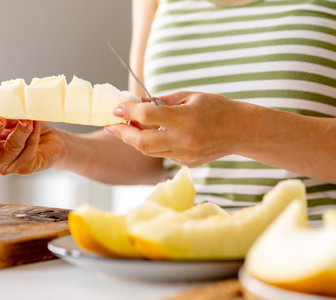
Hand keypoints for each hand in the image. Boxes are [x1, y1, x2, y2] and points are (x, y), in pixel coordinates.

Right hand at [0, 113, 66, 174]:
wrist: (51, 141)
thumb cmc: (27, 126)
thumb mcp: (12, 114)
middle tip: (0, 119)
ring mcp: (5, 164)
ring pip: (11, 148)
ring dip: (20, 130)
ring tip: (28, 118)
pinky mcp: (23, 168)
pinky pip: (27, 150)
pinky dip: (33, 135)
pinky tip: (36, 125)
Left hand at [105, 91, 249, 166]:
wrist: (240, 130)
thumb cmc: (216, 108)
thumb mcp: (189, 96)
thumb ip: (160, 102)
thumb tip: (136, 104)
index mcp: (186, 119)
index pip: (148, 116)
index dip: (128, 112)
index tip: (118, 108)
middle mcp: (184, 140)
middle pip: (142, 142)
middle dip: (123, 134)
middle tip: (111, 126)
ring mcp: (185, 155)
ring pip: (149, 151)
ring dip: (134, 140)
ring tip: (126, 128)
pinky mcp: (186, 163)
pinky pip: (161, 154)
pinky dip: (152, 144)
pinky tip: (150, 134)